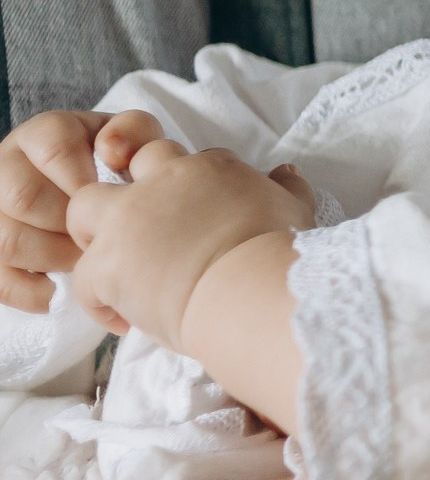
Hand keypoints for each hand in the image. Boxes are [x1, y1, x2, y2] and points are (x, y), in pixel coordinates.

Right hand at [0, 111, 165, 313]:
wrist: (101, 193)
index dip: (86, 180)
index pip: (54, 148)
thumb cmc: (119, 166)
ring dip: (52, 258)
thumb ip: (133, 132)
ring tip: (86, 263)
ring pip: (5, 239)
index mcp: (43, 134)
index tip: (113, 204)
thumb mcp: (134, 140)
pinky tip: (56, 294)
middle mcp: (7, 165)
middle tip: (102, 240)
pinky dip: (26, 291)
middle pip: (22, 196)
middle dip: (69, 225)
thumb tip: (113, 151)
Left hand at [64, 140, 314, 348]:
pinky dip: (99, 300)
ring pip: (84, 206)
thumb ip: (288, 187)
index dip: (188, 188)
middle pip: (129, 166)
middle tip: (144, 227)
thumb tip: (286, 171)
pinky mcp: (106, 264)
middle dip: (132, 190)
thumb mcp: (295, 210)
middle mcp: (161, 183)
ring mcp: (127, 221)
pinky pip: (83, 277)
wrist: (252, 290)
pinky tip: (124, 318)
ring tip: (114, 263)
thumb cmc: (282, 251)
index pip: (186, 161)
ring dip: (94, 232)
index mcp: (208, 170)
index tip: (197, 215)